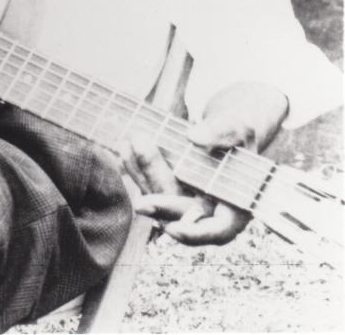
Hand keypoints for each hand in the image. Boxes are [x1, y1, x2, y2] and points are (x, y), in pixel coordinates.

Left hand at [121, 82, 288, 245]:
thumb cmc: (237, 133)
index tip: (173, 228)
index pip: (218, 230)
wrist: (223, 130)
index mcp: (234, 207)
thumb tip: (195, 137)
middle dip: (160, 201)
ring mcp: (185, 202)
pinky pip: (149, 185)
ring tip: (131, 146)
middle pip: (181, 213)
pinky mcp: (167, 190)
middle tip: (141, 197)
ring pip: (160, 199)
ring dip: (143, 176)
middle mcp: (208, 211)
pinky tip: (126, 149)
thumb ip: (222, 133)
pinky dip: (137, 169)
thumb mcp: (236, 128)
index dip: (195, 233)